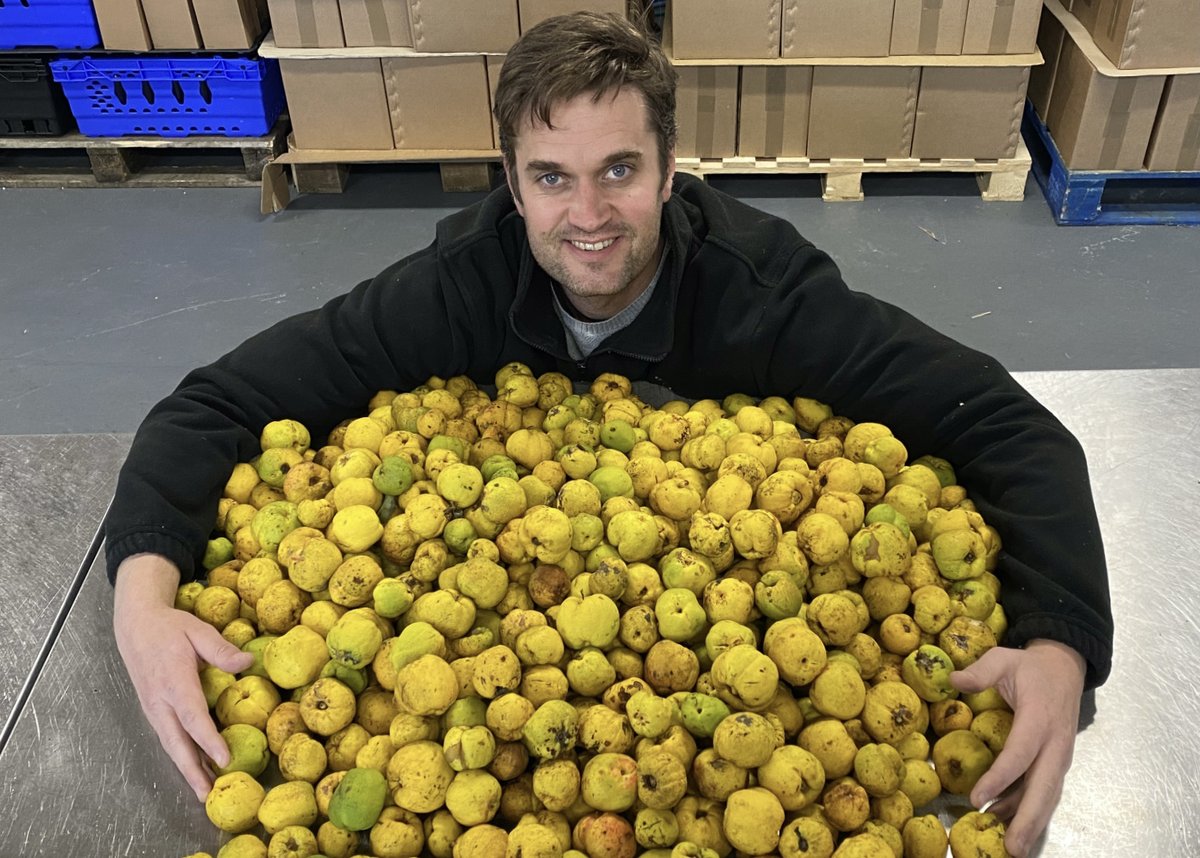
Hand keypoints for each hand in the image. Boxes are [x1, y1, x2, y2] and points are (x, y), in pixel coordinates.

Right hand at [113, 554, 253, 800]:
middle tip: (209, 794)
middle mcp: (160, 701)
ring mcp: (154, 709)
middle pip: (176, 742)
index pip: (192, 716)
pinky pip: (169, 738)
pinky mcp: (154, 712)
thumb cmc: (170, 628)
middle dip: (192, 770)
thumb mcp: (197, 630)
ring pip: (171, 745)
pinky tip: (197, 768)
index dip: (208, 739)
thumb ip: (221, 649)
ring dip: (186, 769)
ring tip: (205, 791)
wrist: (136, 627)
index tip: (223, 759)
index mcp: (173, 681)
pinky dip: (182, 756)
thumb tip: (247, 663)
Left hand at [950, 639, 1085, 857]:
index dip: (1001, 778)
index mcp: (1040, 719)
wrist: (1064, 667)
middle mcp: (1055, 744)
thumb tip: (953, 680)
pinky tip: (1001, 821)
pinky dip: (1025, 808)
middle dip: (1028, 820)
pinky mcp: (1055, 763)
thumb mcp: (1004, 657)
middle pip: (1044, 788)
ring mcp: (1058, 756)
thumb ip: (980, 670)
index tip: (977, 799)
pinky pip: (1042, 790)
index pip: (1021, 753)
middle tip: (1011, 847)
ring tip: (1009, 846)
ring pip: (1047, 796)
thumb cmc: (1030, 666)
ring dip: (1028, 821)